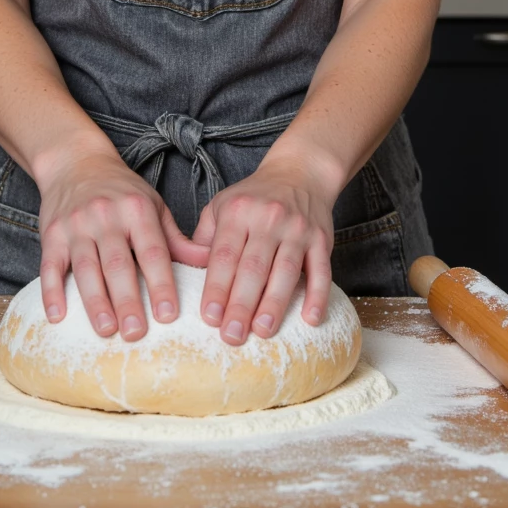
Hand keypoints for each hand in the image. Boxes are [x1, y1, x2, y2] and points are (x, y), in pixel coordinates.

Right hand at [37, 149, 208, 340]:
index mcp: (137, 210)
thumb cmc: (121, 191)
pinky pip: (50, 265)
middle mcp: (106, 216)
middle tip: (137, 333)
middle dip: (128, 300)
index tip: (169, 314)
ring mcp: (76, 225)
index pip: (153, 251)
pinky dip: (52, 291)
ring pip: (86, 267)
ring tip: (106, 330)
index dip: (161, 283)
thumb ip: (177, 238)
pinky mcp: (51, 234)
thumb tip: (209, 264)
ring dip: (95, 301)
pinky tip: (58, 316)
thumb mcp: (153, 205)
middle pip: (118, 263)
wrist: (76, 162)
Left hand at [192, 157, 334, 346]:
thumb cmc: (254, 197)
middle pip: (253, 267)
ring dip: (274, 304)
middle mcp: (268, 218)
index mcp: (238, 212)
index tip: (209, 317)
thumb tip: (185, 271)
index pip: (224, 255)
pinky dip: (317, 295)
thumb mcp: (221, 205)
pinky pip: (321, 271)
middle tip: (231, 335)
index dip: (216, 287)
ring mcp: (297, 229)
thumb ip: (203, 238)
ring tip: (262, 332)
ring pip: (285, 270)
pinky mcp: (322, 239)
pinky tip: (310, 319)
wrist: (299, 172)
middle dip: (241, 304)